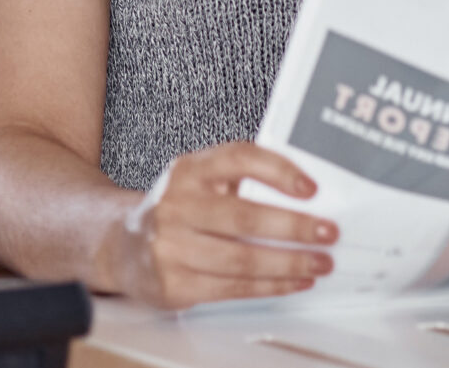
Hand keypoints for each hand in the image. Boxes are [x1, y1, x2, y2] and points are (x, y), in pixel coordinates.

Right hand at [100, 143, 336, 308]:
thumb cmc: (178, 209)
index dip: (278, 171)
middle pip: (245, 217)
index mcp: (188, 170)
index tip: (311, 188)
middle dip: (294, 228)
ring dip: (289, 263)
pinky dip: (271, 286)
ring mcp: (171, 248)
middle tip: (327, 232)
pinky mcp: (174, 284)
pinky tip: (293, 280)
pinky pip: (232, 288)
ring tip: (319, 262)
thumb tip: (306, 192)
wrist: (121, 245)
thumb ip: (241, 178)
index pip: (238, 159)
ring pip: (242, 260)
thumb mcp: (200, 180)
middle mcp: (176, 206)